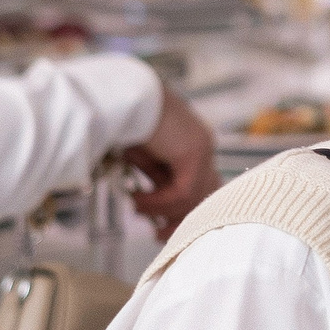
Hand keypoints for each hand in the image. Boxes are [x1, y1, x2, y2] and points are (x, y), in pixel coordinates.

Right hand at [121, 85, 220, 237]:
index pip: (201, 186)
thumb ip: (154, 178)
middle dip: (181, 220)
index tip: (163, 226)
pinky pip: (182, 191)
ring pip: (194, 198)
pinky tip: (137, 199)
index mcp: (194, 145)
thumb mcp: (142, 156)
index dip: (184, 210)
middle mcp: (203, 147)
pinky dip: (159, 202)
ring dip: (163, 211)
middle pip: (205, 195)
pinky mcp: (194, 153)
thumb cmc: (124, 118)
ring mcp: (203, 149)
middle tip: (159, 235)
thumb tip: (151, 205)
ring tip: (137, 209)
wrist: (124, 93)